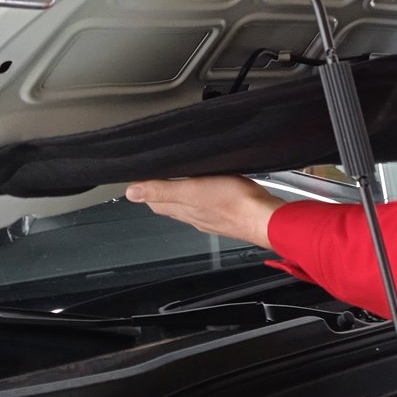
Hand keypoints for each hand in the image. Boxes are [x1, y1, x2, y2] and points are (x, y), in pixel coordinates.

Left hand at [125, 175, 285, 248]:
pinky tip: (210, 191)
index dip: (147, 190)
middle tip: (158, 178)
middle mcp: (194, 216)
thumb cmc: (232, 202)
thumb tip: (132, 192)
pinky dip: (203, 199)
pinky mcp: (227, 215)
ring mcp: (210, 217)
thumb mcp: (192, 189)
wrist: (264, 218)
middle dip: (162, 193)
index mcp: (182, 209)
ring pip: (190, 207)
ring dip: (182, 196)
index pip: (155, 202)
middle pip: (171, 206)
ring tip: (179, 182)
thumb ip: (162, 190)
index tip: (142, 179)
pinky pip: (208, 207)